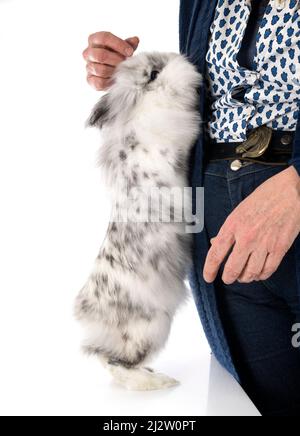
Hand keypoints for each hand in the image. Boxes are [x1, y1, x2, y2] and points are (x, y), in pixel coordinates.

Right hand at [83, 32, 139, 90]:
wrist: (112, 73)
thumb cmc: (116, 56)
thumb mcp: (123, 48)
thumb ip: (129, 44)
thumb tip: (135, 40)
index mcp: (94, 40)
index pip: (104, 38)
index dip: (119, 44)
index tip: (130, 52)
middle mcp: (88, 52)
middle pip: (100, 55)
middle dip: (116, 60)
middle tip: (125, 63)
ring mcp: (88, 67)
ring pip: (100, 70)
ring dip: (114, 72)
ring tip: (121, 72)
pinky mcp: (90, 80)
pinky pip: (99, 82)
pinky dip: (110, 82)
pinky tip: (116, 79)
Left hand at [204, 166, 299, 284]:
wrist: (289, 192)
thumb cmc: (263, 198)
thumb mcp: (239, 211)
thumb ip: (227, 230)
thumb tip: (214, 243)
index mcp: (233, 225)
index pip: (216, 253)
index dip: (209, 270)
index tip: (208, 277)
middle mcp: (246, 237)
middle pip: (232, 269)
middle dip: (228, 278)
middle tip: (227, 279)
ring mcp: (264, 244)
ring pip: (250, 273)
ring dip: (244, 278)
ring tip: (243, 277)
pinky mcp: (280, 248)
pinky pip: (267, 270)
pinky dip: (261, 276)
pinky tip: (258, 274)